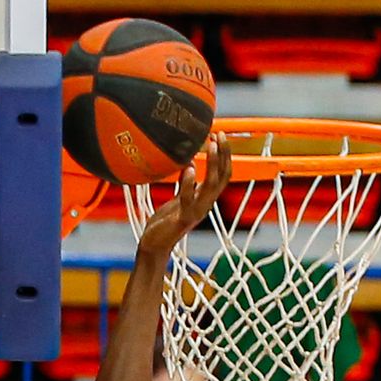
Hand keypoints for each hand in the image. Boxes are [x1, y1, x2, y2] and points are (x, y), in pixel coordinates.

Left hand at [136, 133, 232, 258]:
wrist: (155, 245)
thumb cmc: (166, 222)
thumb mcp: (180, 198)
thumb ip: (186, 183)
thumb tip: (190, 162)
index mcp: (206, 199)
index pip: (224, 175)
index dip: (225, 156)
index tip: (220, 136)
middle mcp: (205, 205)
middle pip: (223, 177)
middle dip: (224, 155)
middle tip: (220, 134)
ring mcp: (195, 212)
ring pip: (211, 186)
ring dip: (213, 164)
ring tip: (211, 145)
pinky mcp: (182, 218)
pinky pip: (189, 199)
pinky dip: (189, 183)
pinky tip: (189, 168)